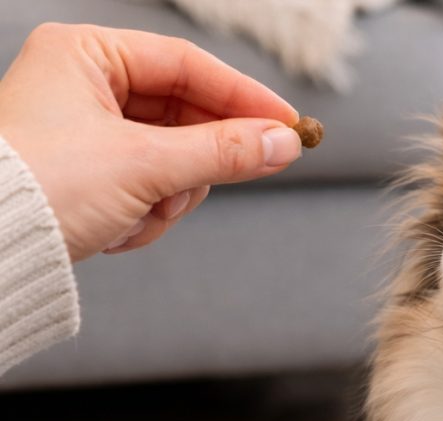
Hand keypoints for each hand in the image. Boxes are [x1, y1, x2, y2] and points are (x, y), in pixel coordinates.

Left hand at [0, 22, 302, 260]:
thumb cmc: (44, 186)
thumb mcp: (145, 165)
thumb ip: (221, 152)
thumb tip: (281, 143)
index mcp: (86, 55)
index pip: (187, 66)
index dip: (242, 98)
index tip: (285, 126)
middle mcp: (84, 87)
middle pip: (183, 119)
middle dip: (194, 163)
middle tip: (227, 177)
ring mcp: (86, 135)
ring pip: (169, 163)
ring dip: (165, 198)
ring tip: (137, 213)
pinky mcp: (88, 179)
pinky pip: (146, 192)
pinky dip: (142, 216)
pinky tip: (117, 229)